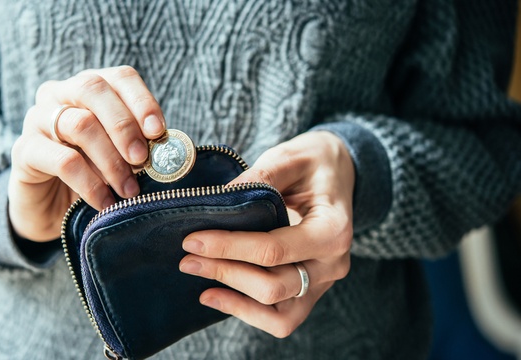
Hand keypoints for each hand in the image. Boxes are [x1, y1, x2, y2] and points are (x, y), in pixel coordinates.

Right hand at [9, 66, 164, 240]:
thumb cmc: (93, 175)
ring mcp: (37, 118)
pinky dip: (90, 184)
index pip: (120, 77)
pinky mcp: (23, 150)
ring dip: (111, 160)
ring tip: (128, 190)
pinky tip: (105, 203)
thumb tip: (167, 149)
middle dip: (124, 126)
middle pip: (94, 89)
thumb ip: (139, 146)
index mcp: (90, 88)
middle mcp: (60, 94)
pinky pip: (63, 161)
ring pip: (80, 124)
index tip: (158, 131)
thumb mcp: (120, 156)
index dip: (142, 101)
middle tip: (142, 159)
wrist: (50, 209)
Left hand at [179, 131, 354, 336]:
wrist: (338, 172)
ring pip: (278, 314)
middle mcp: (332, 264)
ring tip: (199, 278)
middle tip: (188, 257)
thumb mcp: (290, 158)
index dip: (229, 248)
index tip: (193, 240)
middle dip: (225, 272)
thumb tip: (217, 201)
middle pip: (273, 286)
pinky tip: (215, 295)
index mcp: (333, 230)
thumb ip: (259, 178)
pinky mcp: (309, 291)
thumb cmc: (314, 163)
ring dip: (233, 299)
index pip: (275, 250)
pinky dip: (246, 311)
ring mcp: (322, 283)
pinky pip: (280, 318)